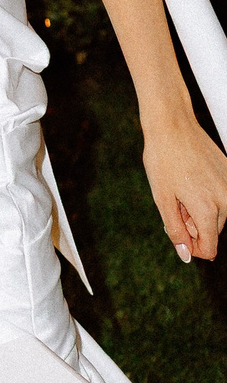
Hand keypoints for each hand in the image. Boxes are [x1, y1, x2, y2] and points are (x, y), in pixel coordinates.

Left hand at [143, 108, 226, 263]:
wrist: (173, 126)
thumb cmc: (163, 162)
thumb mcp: (162, 200)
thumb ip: (176, 230)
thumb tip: (187, 256)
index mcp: (208, 209)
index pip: (210, 248)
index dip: (192, 248)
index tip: (177, 232)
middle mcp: (226, 199)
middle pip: (212, 231)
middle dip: (193, 226)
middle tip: (174, 204)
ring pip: (218, 215)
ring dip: (200, 212)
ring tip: (181, 191)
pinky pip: (221, 196)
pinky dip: (206, 196)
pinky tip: (190, 181)